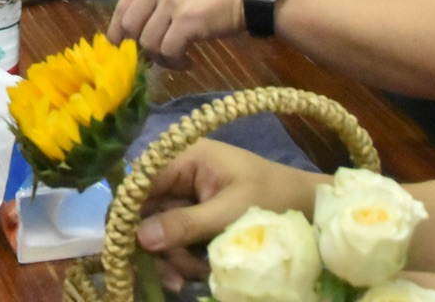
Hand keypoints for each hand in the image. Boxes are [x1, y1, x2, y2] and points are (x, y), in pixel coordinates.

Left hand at [107, 0, 244, 67]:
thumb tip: (132, 32)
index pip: (121, 7)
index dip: (118, 32)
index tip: (124, 47)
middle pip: (129, 27)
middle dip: (139, 47)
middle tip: (156, 55)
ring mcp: (172, 1)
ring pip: (148, 42)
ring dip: (161, 58)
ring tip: (177, 58)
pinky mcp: (188, 21)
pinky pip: (168, 51)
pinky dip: (175, 62)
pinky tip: (187, 62)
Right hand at [135, 140, 275, 288]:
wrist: (309, 207)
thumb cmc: (273, 198)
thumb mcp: (230, 212)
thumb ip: (185, 224)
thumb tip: (139, 238)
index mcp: (185, 157)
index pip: (139, 183)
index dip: (127, 215)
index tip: (125, 249)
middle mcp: (179, 174)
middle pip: (146, 212)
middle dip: (156, 247)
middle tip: (172, 277)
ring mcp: (187, 197)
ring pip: (159, 231)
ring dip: (172, 259)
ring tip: (193, 277)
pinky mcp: (196, 217)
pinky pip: (176, 240)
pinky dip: (183, 260)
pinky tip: (199, 273)